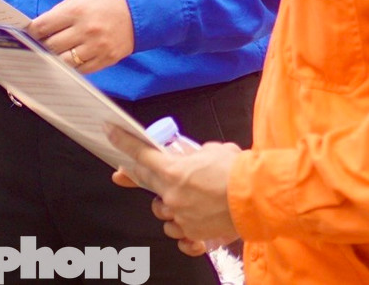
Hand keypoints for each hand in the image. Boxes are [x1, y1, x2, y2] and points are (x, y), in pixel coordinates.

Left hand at [28, 0, 134, 73]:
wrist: (139, 8)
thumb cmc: (106, 0)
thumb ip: (59, 12)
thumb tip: (39, 28)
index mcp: (76, 10)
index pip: (43, 26)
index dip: (32, 32)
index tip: (30, 34)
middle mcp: (86, 30)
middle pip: (51, 45)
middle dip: (42, 45)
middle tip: (39, 45)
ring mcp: (96, 47)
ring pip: (64, 61)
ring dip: (55, 58)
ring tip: (54, 54)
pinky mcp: (106, 59)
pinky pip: (81, 70)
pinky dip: (72, 66)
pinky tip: (70, 59)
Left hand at [108, 127, 243, 254]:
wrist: (257, 198)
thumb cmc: (237, 172)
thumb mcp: (213, 151)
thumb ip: (195, 155)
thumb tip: (194, 157)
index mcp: (174, 171)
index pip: (142, 154)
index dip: (124, 143)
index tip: (111, 134)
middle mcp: (172, 195)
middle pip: (145, 182)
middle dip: (131, 175)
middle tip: (122, 173)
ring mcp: (181, 216)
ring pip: (161, 212)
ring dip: (165, 204)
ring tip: (179, 199)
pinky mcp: (193, 233)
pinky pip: (178, 233)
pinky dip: (181, 228)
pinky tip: (186, 224)